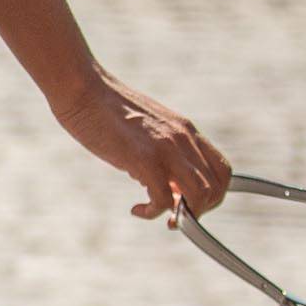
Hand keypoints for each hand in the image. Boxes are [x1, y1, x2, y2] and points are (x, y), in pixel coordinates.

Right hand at [53, 67, 230, 222]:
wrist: (82, 88)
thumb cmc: (105, 110)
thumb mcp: (147, 131)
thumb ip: (163, 154)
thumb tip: (167, 187)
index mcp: (186, 130)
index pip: (222, 170)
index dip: (213, 195)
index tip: (189, 204)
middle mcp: (183, 138)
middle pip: (217, 186)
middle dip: (200, 210)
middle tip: (175, 217)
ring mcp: (166, 147)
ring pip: (200, 194)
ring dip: (184, 215)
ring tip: (161, 217)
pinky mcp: (143, 157)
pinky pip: (163, 199)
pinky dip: (153, 212)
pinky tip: (137, 209)